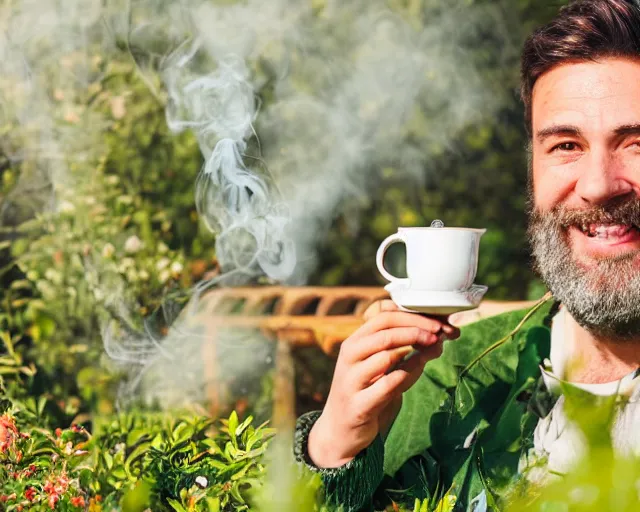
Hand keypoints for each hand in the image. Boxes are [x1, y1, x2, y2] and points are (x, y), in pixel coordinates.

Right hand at [307, 300, 459, 467]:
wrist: (340, 428)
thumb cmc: (365, 391)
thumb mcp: (381, 367)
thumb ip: (404, 351)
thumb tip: (439, 338)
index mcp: (354, 343)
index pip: (383, 317)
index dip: (412, 317)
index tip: (437, 322)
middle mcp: (349, 357)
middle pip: (384, 333)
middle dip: (416, 330)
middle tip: (440, 334)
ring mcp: (351, 381)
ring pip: (385, 356)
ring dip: (416, 352)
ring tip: (434, 350)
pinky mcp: (358, 405)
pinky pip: (387, 385)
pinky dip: (407, 375)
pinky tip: (420, 371)